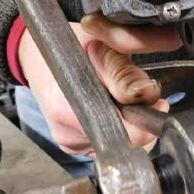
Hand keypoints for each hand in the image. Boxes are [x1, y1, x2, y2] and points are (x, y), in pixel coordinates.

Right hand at [18, 17, 180, 155]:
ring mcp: (70, 144)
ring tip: (123, 101)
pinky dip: (117, 129)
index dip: (147, 118)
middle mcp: (68, 135)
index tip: (155, 102)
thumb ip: (125, 74)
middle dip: (140, 122)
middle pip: (126, 144)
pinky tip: (111, 110)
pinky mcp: (73, 146)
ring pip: (119, 146)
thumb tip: (149, 95)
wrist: (38, 54)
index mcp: (71, 111)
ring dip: (130, 126)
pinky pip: (106, 144)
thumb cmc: (70, 47)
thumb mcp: (101, 49)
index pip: (127, 136)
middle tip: (139, 97)